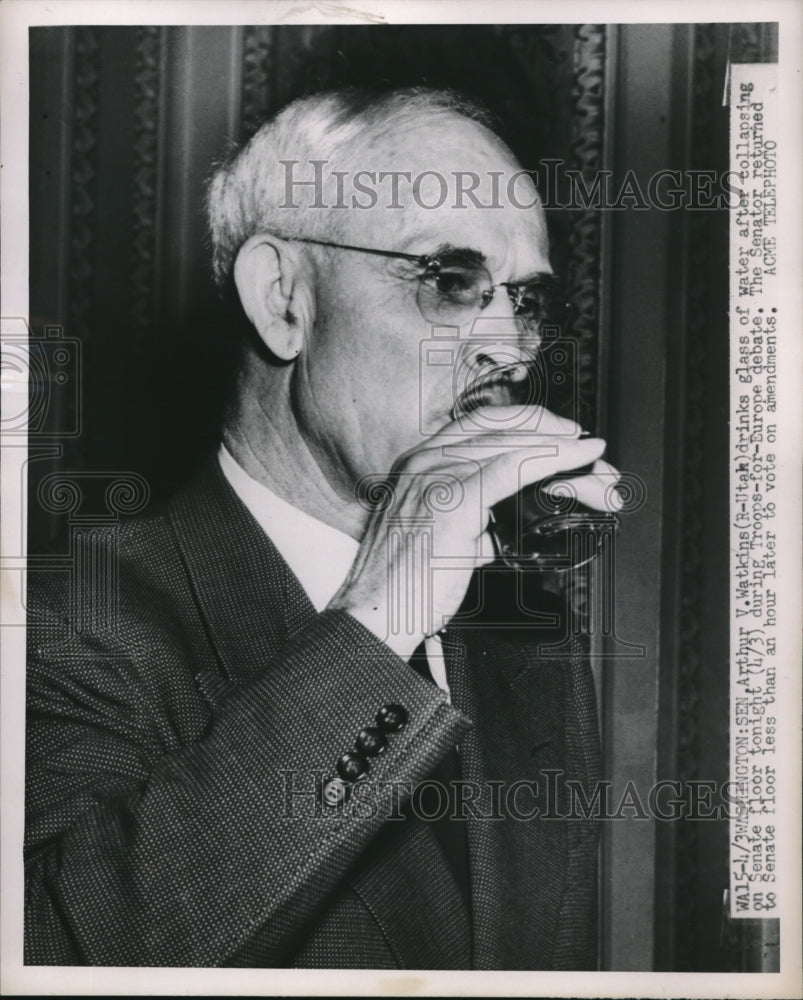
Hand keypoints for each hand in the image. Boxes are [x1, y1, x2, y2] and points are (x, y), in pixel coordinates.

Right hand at [327, 406, 619, 658]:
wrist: (374, 615)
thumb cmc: (403, 586)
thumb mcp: (440, 538)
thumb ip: (470, 520)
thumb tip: (503, 521)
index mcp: (420, 461)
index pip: (484, 423)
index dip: (531, 424)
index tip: (566, 438)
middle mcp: (425, 459)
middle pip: (506, 430)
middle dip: (558, 440)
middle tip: (596, 459)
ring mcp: (436, 475)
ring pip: (515, 446)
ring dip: (565, 456)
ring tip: (600, 469)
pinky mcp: (452, 499)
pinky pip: (512, 467)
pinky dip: (551, 459)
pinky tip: (576, 459)